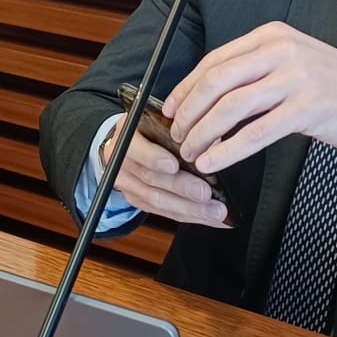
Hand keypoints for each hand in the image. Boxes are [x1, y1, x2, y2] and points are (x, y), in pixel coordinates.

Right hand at [99, 122, 229, 227]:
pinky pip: (162, 211)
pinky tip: (208, 217)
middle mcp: (121, 160)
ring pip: (156, 200)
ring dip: (189, 208)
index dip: (154, 158)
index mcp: (127, 133)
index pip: (135, 148)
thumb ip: (184, 128)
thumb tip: (212, 143)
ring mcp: (127, 182)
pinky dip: (188, 215)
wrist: (130, 139)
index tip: (174, 165)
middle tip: (205, 193)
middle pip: (150, 178)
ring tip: (214, 211)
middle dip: (181, 188)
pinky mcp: (135, 199)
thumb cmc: (153, 126)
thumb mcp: (164, 119)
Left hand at [163, 21, 336, 174]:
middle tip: (177, 135)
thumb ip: (255, 71)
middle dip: (188, 112)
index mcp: (273, 36)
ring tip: (191, 152)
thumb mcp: (293, 64)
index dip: (186, 88)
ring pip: (231, 107)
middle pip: (216, 82)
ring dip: (203, 133)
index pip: (215, 61)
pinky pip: (256, 132)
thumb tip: (207, 94)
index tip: (170, 109)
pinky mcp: (309, 108)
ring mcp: (296, 78)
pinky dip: (228, 149)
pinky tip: (213, 161)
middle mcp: (282, 51)